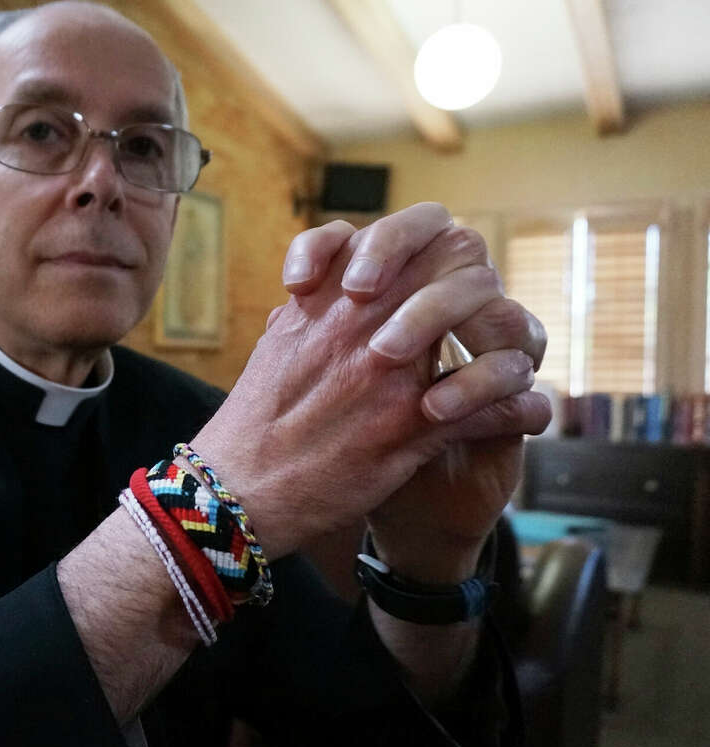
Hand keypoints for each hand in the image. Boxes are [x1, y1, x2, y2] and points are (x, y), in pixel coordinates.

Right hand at [189, 204, 548, 561]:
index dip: (447, 248)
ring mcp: (394, 379)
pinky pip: (494, 409)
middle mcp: (368, 327)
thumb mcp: (280, 340)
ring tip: (516, 360)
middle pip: (465, 270)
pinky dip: (519, 409)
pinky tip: (527, 412)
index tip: (446, 279)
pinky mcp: (411, 435)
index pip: (421, 235)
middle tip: (485, 317)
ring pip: (494, 331)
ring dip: (513, 344)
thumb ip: (317, 303)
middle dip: (486, 289)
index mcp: (336, 299)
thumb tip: (339, 281)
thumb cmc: (255, 420)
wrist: (239, 490)